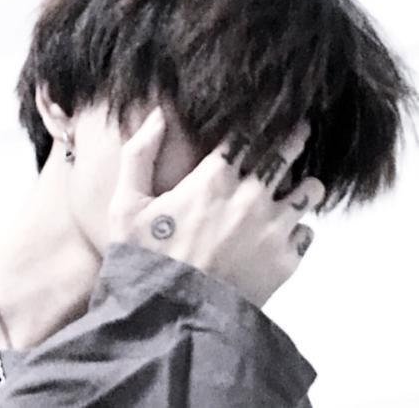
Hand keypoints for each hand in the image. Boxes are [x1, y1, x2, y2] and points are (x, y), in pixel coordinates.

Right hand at [108, 106, 324, 307]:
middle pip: (286, 152)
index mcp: (215, 178)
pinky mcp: (287, 260)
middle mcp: (253, 196)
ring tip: (298, 185)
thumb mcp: (126, 205)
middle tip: (300, 131)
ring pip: (309, 190)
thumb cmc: (147, 260)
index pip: (250, 133)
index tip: (272, 115)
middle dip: (294, 138)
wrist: (174, 321)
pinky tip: (286, 231)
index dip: (262, 121)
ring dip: (304, 184)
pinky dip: (299, 228)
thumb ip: (139, 154)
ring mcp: (274, 228)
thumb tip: (157, 115)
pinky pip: (307, 232)